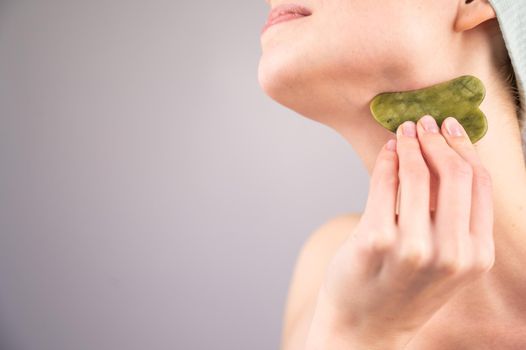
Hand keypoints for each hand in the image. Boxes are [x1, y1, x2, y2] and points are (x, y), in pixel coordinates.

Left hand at [316, 115, 494, 345]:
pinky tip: (387, 152)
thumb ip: (452, 219)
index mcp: (476, 256)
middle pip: (454, 174)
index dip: (465, 148)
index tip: (452, 128)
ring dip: (411, 143)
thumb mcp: (443, 263)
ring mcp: (413, 248)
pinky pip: (384, 184)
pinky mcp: (376, 240)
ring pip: (418, 174)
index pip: (479, 185)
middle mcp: (451, 254)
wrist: (364, 329)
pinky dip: (387, 160)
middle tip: (424, 121)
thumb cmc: (402, 291)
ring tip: (403, 131)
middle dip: (438, 139)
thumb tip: (444, 156)